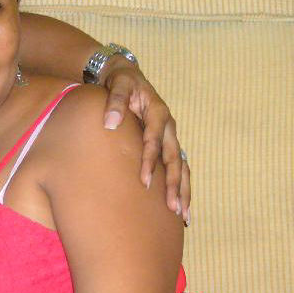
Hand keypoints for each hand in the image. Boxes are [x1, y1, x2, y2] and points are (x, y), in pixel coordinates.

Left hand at [101, 56, 190, 224]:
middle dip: (174, 184)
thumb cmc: (120, 82)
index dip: (150, 160)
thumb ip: (114, 101)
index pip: (154, 140)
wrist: (127, 76)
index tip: (144, 181)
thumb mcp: (117, 84)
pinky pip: (178, 167)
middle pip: (175, 159)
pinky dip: (181, 187)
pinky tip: (181, 208)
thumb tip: (110, 123)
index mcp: (157, 112)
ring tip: (183, 216)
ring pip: (182, 166)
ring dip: (183, 191)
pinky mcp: (167, 143)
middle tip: (172, 208)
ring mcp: (170, 136)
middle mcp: (168, 126)